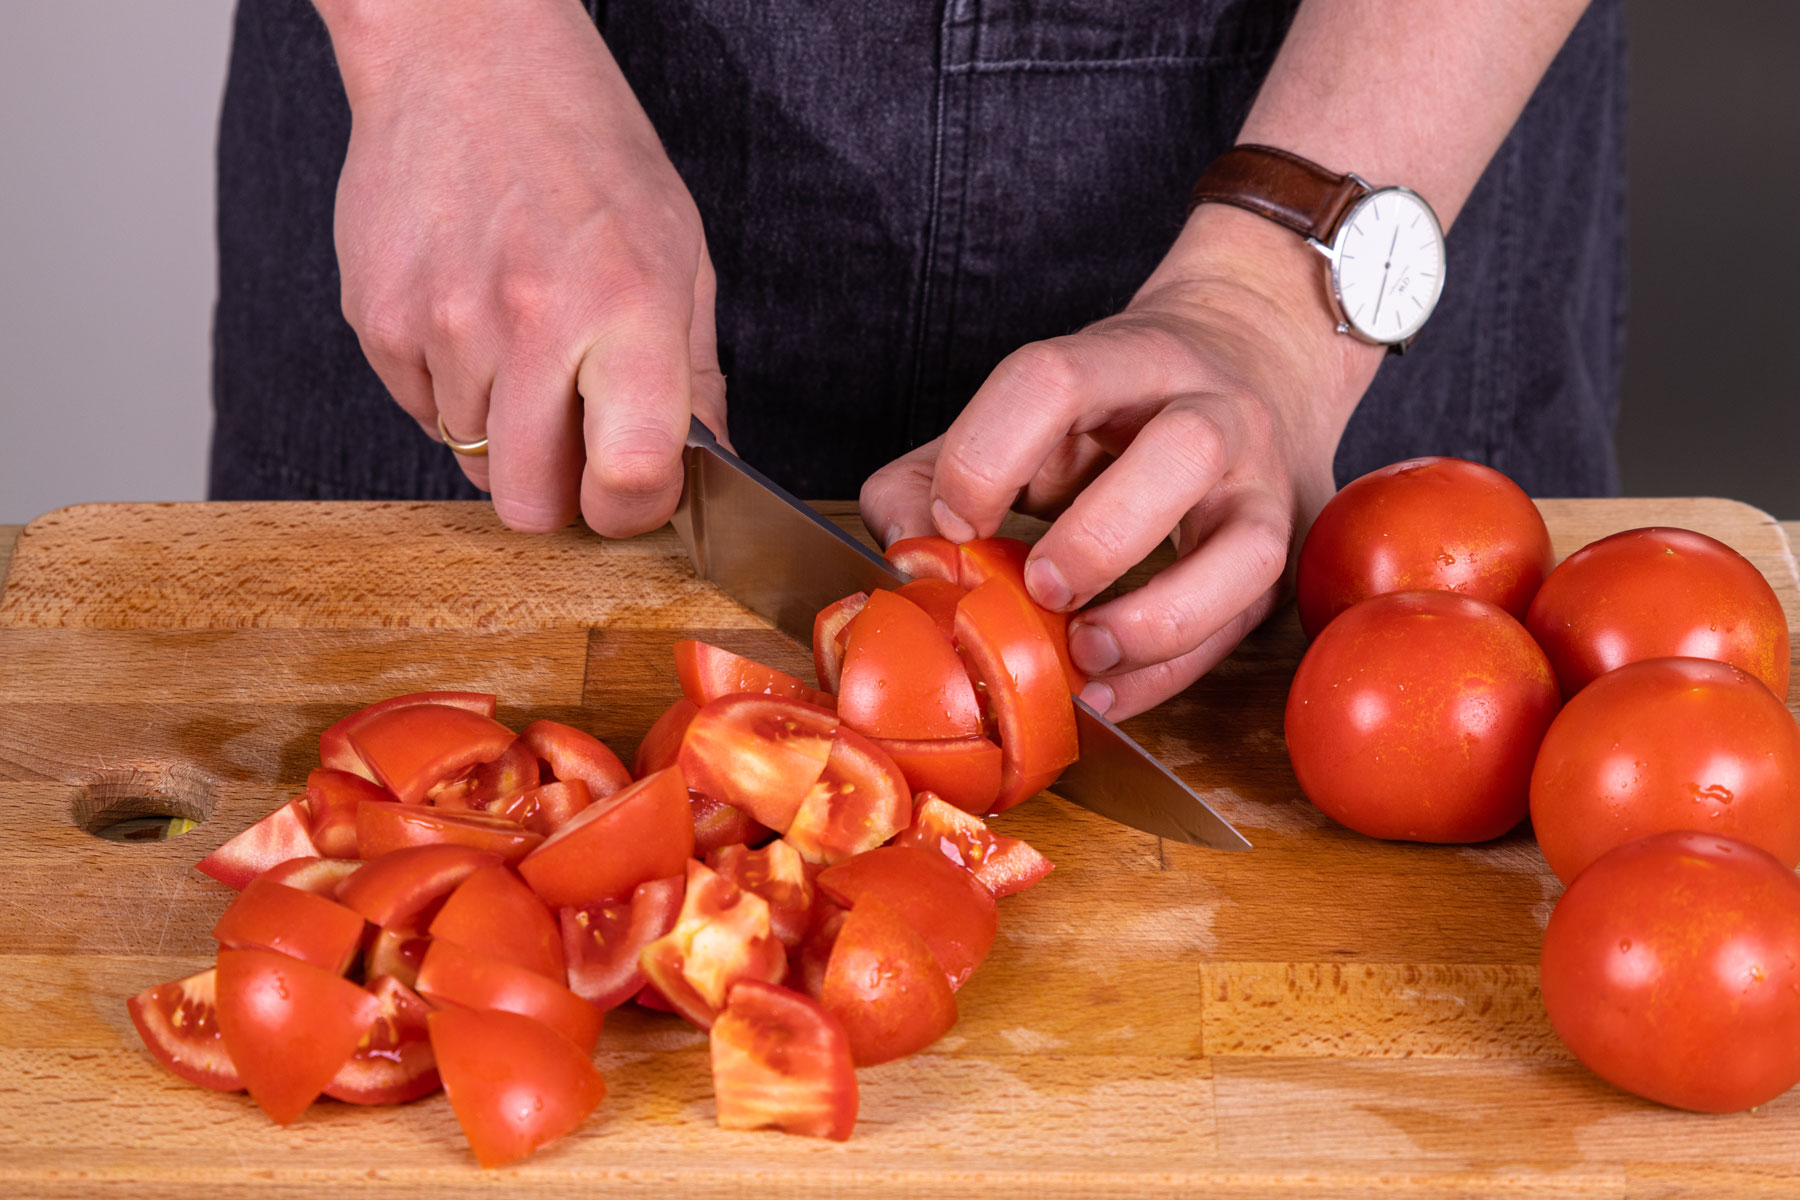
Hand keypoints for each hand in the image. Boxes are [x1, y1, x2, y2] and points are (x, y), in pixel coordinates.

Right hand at [324, 0, 722, 534]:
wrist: (465, 56)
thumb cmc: (586, 147)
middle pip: (529, 505)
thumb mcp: (678, 252)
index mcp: (625, 306)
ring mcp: (442, 324)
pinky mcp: (378, 321)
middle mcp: (531, 321)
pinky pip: (422, 411)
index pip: (628, 477)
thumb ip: (693, 376)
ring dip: (506, 429)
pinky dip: (452, 388)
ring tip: (524, 341)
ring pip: (474, 459)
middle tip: (576, 439)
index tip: (637, 490)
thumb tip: (711, 470)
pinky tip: (475, 315)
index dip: (635, 508)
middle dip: (558, 493)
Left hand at [860, 206, 1382, 719]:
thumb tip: (900, 547)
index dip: (991, 453)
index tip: (953, 522)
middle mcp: (1212, 411)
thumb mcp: (1027, 412)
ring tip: (1084, 651)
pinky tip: (1104, 691)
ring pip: (1246, 549)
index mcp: (1127, 361)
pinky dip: (1168, 673)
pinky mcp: (1279, 556)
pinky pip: (1240, 624)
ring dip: (1158, 617)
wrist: (1257, 360)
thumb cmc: (1117, 408)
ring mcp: (1260, 487)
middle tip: (1038, 587)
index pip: (1058, 379)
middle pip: (1183, 450)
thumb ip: (941, 467)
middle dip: (1102, 534)